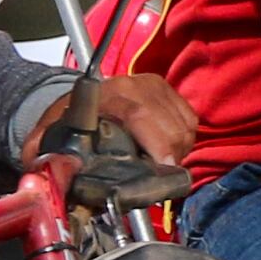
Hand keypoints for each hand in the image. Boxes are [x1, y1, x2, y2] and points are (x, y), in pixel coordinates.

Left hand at [82, 73, 200, 162]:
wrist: (85, 97)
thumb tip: (86, 173)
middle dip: (171, 155)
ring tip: (164, 162)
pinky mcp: (168, 90)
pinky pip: (190, 120)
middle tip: (161, 173)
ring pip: (183, 125)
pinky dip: (186, 138)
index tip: (166, 167)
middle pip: (169, 125)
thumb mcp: (70, 138)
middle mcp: (134, 86)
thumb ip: (75, 156)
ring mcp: (155, 85)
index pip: (139, 115)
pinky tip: (172, 148)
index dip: (158, 144)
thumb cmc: (77, 124)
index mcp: (108, 96)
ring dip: (179, 149)